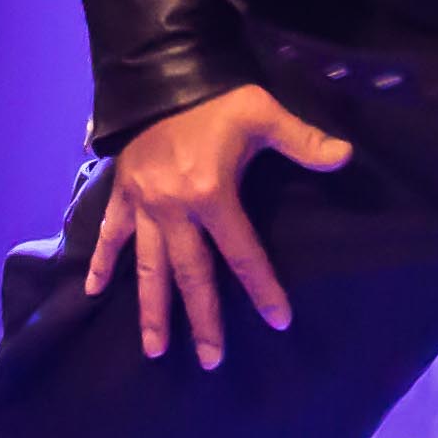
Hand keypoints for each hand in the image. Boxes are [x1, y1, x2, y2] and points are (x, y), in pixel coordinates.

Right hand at [82, 81, 355, 367]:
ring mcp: (144, 206)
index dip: (262, 289)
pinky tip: (91, 291)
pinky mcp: (123, 195)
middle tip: (211, 361)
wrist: (162, 76)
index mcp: (212, 195)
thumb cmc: (219, 100)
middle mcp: (174, 210)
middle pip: (192, 276)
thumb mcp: (264, 113)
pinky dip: (100, 262)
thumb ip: (303, 140)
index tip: (278, 322)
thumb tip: (346, 157)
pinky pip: (110, 235)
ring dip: (152, 310)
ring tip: (154, 350)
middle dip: (202, 320)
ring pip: (148, 268)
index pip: (243, 254)